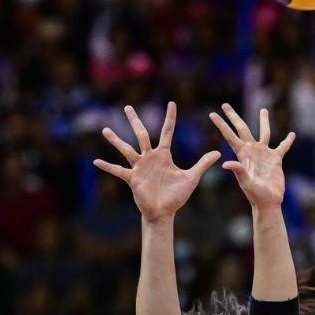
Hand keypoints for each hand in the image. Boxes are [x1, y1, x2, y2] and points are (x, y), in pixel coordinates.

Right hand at [94, 102, 221, 222]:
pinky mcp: (133, 178)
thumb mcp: (192, 178)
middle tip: (127, 107)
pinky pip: (118, 170)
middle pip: (141, 135)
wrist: (164, 212)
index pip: (166, 132)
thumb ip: (203, 164)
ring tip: (105, 130)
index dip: (170, 118)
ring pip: (127, 149)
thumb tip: (218, 152)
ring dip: (116, 140)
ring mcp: (139, 167)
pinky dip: (108, 166)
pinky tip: (96, 161)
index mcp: (164, 155)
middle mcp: (149, 157)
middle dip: (135, 121)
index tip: (172, 103)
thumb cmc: (176, 195)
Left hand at [210, 104, 294, 211]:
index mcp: (242, 154)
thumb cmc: (255, 194)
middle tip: (225, 104)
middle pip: (242, 128)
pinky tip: (292, 134)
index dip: (222, 124)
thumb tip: (226, 164)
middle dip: (233, 117)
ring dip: (264, 122)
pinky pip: (282, 147)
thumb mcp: (245, 182)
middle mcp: (252, 151)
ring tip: (264, 110)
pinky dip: (287, 141)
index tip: (213, 113)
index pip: (230, 135)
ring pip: (264, 133)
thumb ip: (238, 171)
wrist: (268, 202)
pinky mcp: (276, 160)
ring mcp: (264, 154)